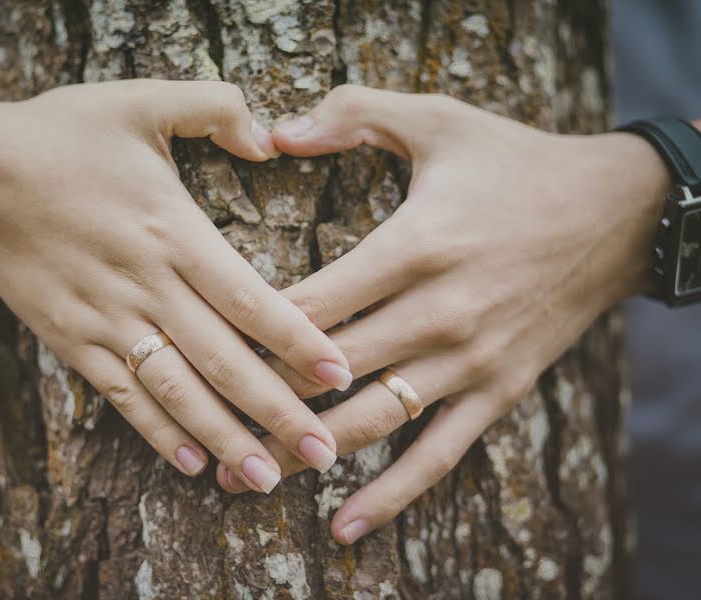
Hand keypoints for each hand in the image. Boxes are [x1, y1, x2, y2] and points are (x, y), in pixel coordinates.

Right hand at [0, 80, 353, 491]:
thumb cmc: (63, 135)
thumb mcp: (141, 99)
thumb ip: (214, 108)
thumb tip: (270, 137)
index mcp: (172, 230)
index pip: (250, 299)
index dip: (298, 341)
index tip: (339, 376)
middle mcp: (145, 284)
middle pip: (223, 360)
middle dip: (276, 413)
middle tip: (324, 455)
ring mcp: (106, 319)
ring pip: (175, 391)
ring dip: (222, 439)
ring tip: (265, 480)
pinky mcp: (72, 341)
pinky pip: (121, 396)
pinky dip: (156, 432)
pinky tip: (190, 464)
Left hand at [216, 85, 669, 535]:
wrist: (614, 213)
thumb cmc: (513, 163)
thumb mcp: (437, 120)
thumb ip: (353, 114)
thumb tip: (275, 131)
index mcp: (414, 247)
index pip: (311, 305)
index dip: (250, 330)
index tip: (204, 344)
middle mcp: (439, 313)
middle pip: (330, 370)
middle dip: (262, 398)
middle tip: (203, 417)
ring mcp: (470, 361)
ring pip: (372, 420)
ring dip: (307, 451)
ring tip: (246, 476)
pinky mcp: (498, 391)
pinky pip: (438, 454)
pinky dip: (392, 495)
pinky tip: (346, 526)